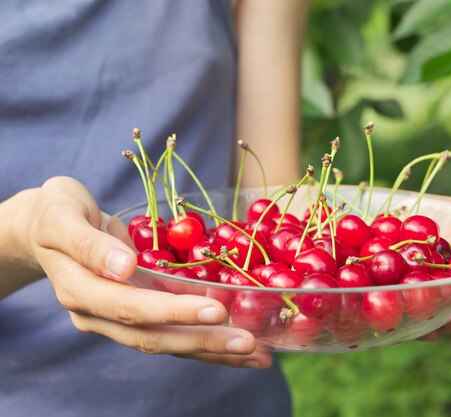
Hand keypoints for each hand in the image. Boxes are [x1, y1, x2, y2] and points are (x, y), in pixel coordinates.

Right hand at [17, 176, 270, 367]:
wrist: (47, 227)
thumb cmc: (56, 212)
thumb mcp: (62, 215)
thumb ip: (89, 243)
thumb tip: (124, 267)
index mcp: (80, 291)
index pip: (131, 309)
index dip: (172, 313)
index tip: (215, 311)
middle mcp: (99, 315)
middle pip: (153, 337)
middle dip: (203, 342)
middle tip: (249, 343)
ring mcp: (118, 319)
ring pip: (166, 344)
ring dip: (211, 352)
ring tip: (256, 357)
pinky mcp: (137, 315)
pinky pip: (171, 333)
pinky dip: (205, 342)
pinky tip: (237, 347)